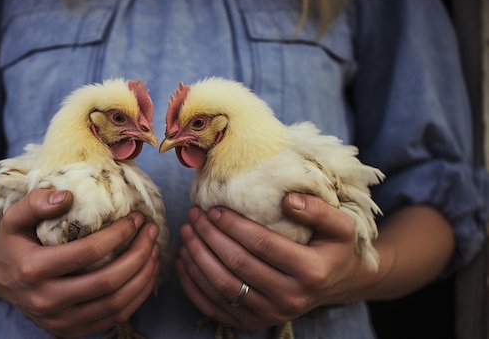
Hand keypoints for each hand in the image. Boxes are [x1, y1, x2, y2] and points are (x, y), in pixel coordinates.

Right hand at [0, 189, 160, 337]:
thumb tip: (68, 196)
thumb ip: (36, 203)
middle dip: (139, 255)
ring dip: (143, 277)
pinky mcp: (72, 332)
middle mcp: (47, 301)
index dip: (119, 235)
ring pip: (116, 304)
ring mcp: (61, 322)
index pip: (88, 253)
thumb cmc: (11, 243)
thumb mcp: (13, 218)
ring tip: (155, 251)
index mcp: (33, 270)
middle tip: (152, 233)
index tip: (135, 219)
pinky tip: (145, 274)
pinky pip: (114, 318)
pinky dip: (137, 296)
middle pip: (108, 282)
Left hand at [175, 193, 365, 332]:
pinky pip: (215, 307)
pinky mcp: (253, 324)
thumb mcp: (341, 226)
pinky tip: (184, 261)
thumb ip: (318, 210)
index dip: (233, 226)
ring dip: (198, 258)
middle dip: (209, 237)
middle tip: (194, 215)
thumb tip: (287, 200)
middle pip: (238, 265)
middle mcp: (290, 298)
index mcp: (310, 271)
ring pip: (223, 287)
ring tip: (186, 233)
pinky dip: (194, 285)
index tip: (214, 209)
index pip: (261, 245)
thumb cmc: (332, 248)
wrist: (334, 284)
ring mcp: (270, 315)